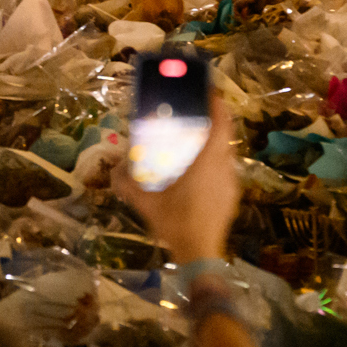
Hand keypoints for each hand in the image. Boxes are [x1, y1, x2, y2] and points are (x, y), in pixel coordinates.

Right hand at [128, 112, 241, 265]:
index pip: (221, 124)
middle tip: (194, 117)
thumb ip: (128, 185)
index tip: (208, 93)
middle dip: (212, 123)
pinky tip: (198, 174)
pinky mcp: (232, 197)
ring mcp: (231, 184)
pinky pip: (225, 171)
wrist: (200, 254)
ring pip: (226, 155)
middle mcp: (224, 168)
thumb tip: (114, 170)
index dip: (217, 105)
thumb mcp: (146, 203)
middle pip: (224, 137)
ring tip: (194, 144)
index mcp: (207, 162)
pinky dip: (214, 164)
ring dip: (213, 145)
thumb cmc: (175, 223)